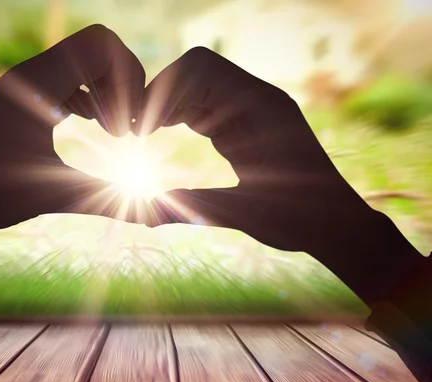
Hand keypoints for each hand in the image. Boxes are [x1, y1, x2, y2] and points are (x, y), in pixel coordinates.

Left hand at [0, 25, 145, 288]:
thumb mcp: (51, 195)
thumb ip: (107, 200)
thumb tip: (156, 222)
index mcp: (39, 83)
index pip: (102, 44)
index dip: (130, 78)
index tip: (128, 126)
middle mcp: (30, 74)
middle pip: (96, 50)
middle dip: (123, 85)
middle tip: (125, 131)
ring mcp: (22, 86)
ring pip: (79, 66)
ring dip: (105, 93)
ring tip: (114, 133)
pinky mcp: (17, 101)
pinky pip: (63, 83)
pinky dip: (86, 99)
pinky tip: (91, 129)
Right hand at [140, 47, 423, 301]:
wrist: (332, 222)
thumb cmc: (297, 220)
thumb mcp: (241, 214)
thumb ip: (191, 208)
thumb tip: (143, 215)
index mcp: (261, 109)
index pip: (201, 70)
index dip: (163, 90)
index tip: (142, 127)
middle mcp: (257, 99)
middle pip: (196, 70)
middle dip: (161, 94)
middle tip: (137, 130)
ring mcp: (252, 108)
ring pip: (198, 84)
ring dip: (169, 103)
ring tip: (144, 132)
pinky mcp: (246, 122)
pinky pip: (207, 102)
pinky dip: (181, 113)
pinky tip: (164, 132)